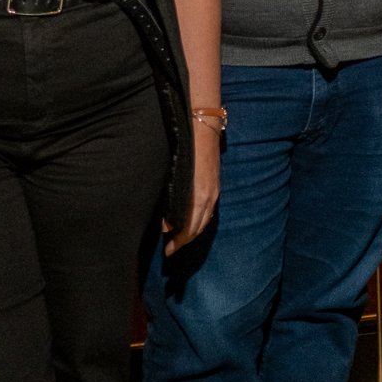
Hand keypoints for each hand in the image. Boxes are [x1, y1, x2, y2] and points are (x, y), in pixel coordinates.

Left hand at [163, 121, 221, 254]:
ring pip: (205, 221)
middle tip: (170, 251)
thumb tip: (165, 226)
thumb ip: (171, 203)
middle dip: (184, 241)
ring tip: (179, 240)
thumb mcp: (173, 178)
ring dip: (192, 233)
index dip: (178, 242)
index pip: (190, 229)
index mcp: (198, 197)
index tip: (167, 252)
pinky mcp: (216, 186)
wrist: (204, 129)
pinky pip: (209, 212)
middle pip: (198, 228)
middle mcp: (209, 198)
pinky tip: (191, 222)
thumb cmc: (183, 151)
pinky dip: (200, 222)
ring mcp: (214, 192)